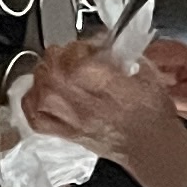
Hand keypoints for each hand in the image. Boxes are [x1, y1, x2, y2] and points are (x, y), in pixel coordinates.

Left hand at [24, 39, 186, 186]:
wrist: (152, 147)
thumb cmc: (153, 112)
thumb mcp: (146, 70)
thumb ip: (121, 50)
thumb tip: (100, 40)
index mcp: (105, 82)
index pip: (76, 52)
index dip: (82, 45)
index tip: (91, 47)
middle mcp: (84, 101)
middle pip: (52, 67)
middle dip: (61, 55)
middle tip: (74, 57)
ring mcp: (72, 119)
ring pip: (40, 89)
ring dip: (45, 75)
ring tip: (57, 71)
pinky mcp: (67, 133)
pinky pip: (36, 117)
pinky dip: (33, 103)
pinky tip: (42, 93)